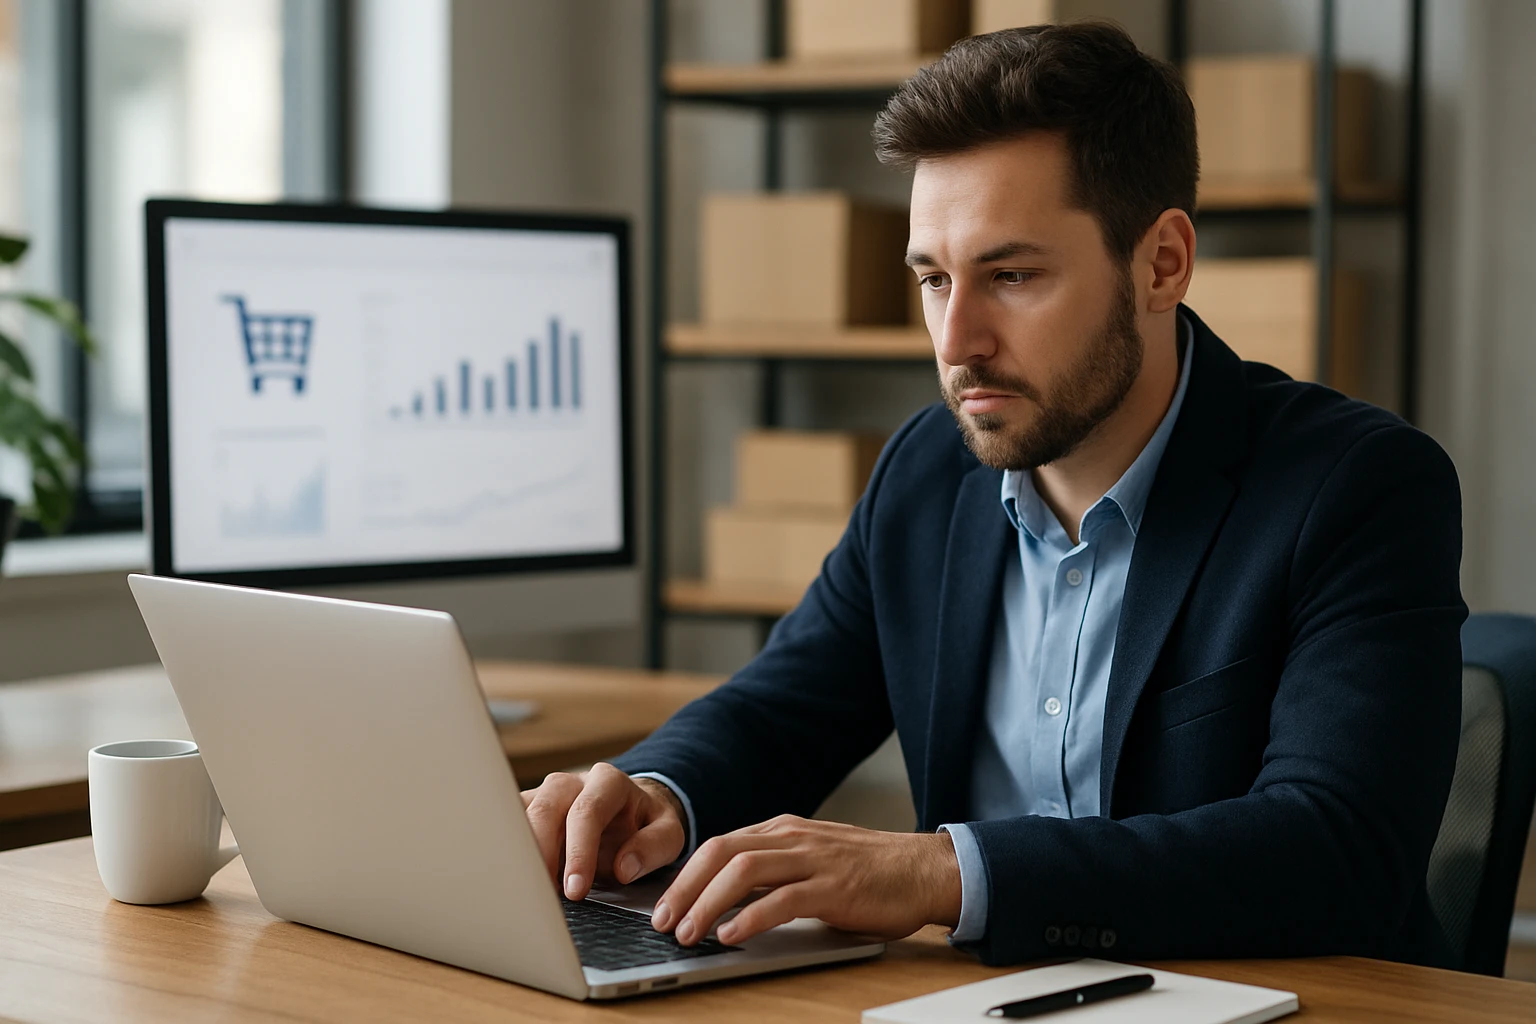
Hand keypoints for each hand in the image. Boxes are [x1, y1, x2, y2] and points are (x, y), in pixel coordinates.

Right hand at [520, 763, 686, 900]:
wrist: (631, 810)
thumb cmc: (647, 825)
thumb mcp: (669, 834)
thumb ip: (653, 847)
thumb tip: (624, 868)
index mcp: (608, 782)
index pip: (587, 811)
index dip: (578, 851)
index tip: (576, 889)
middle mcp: (572, 783)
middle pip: (545, 809)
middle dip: (541, 854)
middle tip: (542, 895)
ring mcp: (545, 794)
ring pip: (518, 813)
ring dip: (515, 851)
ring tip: (519, 888)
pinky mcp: (527, 811)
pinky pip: (506, 824)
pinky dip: (504, 849)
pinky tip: (505, 877)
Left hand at [649, 815, 961, 946]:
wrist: (924, 870)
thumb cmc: (869, 872)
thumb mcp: (811, 860)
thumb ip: (773, 871)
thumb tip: (725, 899)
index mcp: (783, 830)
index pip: (719, 845)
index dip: (684, 875)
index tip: (661, 904)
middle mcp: (792, 837)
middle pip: (720, 853)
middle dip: (683, 888)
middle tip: (660, 921)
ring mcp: (813, 859)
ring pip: (743, 872)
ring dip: (707, 903)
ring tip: (687, 933)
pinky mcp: (834, 887)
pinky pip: (782, 899)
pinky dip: (750, 917)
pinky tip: (731, 936)